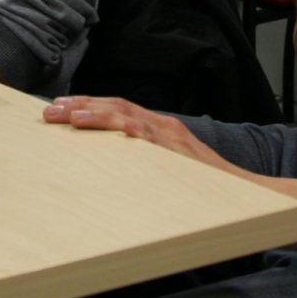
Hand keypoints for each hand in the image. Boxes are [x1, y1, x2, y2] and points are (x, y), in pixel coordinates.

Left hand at [42, 96, 244, 176]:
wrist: (247, 192)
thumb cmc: (206, 188)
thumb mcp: (170, 171)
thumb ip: (146, 167)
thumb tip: (113, 175)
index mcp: (158, 129)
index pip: (118, 110)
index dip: (88, 107)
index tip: (61, 110)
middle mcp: (162, 126)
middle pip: (115, 106)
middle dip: (80, 105)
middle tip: (49, 111)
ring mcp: (169, 135)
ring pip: (124, 114)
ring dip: (91, 111)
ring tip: (64, 114)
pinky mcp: (175, 148)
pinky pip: (143, 133)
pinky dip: (118, 125)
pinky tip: (96, 124)